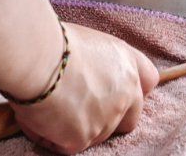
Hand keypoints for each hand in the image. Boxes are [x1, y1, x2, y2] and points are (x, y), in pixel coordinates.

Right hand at [9, 23, 158, 153]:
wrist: (38, 58)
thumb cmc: (54, 41)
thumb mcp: (88, 42)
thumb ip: (100, 63)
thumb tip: (87, 74)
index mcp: (127, 64)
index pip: (148, 81)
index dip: (132, 89)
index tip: (115, 90)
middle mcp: (126, 94)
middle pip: (129, 119)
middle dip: (110, 120)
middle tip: (80, 109)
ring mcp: (106, 120)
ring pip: (96, 135)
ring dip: (76, 127)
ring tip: (48, 105)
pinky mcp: (82, 140)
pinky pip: (65, 145)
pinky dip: (50, 135)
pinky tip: (37, 115)